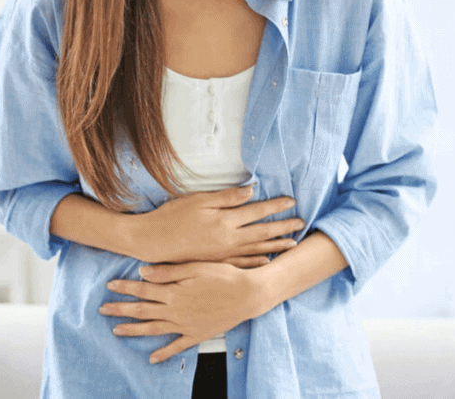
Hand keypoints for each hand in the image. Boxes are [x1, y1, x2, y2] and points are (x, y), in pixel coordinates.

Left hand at [100, 261, 270, 363]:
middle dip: (121, 310)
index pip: (143, 289)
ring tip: (117, 331)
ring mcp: (186, 325)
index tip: (110, 285)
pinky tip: (152, 358)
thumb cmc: (224, 275)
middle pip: (143, 311)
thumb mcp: (195, 267)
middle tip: (103, 309)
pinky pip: (177, 346)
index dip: (125, 287)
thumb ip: (168, 271)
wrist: (248, 294)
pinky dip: (164, 353)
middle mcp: (176, 310)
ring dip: (134, 330)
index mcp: (174, 292)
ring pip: (154, 329)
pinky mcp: (197, 334)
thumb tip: (142, 272)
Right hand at [130, 186, 304, 264]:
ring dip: (276, 246)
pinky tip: (267, 262)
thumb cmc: (172, 216)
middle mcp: (228, 239)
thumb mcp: (198, 200)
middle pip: (262, 232)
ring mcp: (223, 254)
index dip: (275, 206)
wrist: (153, 241)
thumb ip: (226, 197)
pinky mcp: (215, 263)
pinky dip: (257, 263)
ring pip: (256, 250)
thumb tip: (251, 191)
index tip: (291, 201)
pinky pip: (242, 264)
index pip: (257, 211)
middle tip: (301, 223)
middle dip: (283, 227)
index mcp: (225, 220)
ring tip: (292, 243)